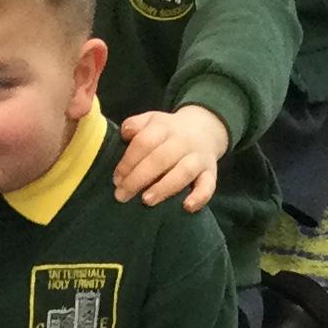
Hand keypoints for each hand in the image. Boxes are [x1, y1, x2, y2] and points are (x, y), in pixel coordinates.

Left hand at [114, 103, 229, 209]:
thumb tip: (125, 133)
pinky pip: (209, 185)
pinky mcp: (211, 172)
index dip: (128, 162)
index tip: (116, 179)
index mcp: (164, 127)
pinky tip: (187, 207)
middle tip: (122, 195)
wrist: (205, 128)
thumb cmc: (169, 131)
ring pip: (184, 172)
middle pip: (160, 158)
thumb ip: (135, 124)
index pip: (144, 142)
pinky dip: (200, 197)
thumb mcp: (152, 121)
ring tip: (147, 200)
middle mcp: (183, 141)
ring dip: (164, 187)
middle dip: (138, 178)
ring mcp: (198, 157)